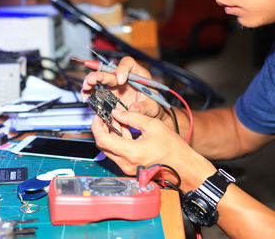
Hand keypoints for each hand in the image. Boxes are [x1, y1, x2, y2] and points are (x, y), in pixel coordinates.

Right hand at [82, 56, 164, 118]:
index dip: (123, 69)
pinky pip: (96, 92)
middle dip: (99, 74)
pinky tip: (85, 97)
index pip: (128, 63)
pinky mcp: (107, 95)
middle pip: (109, 71)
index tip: (121, 80)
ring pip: (99, 80)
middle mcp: (123, 77)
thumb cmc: (152, 107)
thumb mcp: (152, 107)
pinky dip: (89, 94)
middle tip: (91, 80)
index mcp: (136, 74)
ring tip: (85, 88)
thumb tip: (133, 109)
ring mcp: (113, 86)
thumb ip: (144, 107)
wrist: (146, 116)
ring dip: (90, 82)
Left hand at [92, 110, 215, 189]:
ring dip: (111, 135)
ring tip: (117, 121)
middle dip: (102, 129)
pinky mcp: (131, 170)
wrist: (185, 169)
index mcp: (131, 153)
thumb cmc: (175, 150)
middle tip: (106, 117)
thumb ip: (132, 117)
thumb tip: (117, 113)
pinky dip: (118, 143)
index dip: (96, 126)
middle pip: (103, 146)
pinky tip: (125, 131)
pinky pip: (118, 155)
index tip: (98, 116)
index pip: (102, 140)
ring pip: (110, 150)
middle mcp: (126, 164)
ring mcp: (128, 169)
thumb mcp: (154, 126)